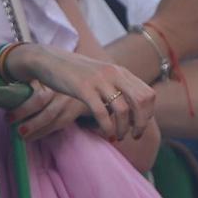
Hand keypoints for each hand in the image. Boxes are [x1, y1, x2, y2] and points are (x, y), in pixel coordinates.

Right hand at [7, 45, 154, 142]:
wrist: (49, 60)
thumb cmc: (75, 73)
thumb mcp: (101, 76)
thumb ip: (117, 87)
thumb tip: (131, 110)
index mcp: (121, 72)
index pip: (148, 94)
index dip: (148, 114)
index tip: (138, 126)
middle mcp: (114, 74)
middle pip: (141, 102)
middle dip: (140, 124)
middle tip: (133, 136)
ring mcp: (99, 80)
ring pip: (123, 110)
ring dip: (122, 129)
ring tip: (117, 137)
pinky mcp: (83, 88)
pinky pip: (102, 112)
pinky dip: (106, 127)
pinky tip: (105, 133)